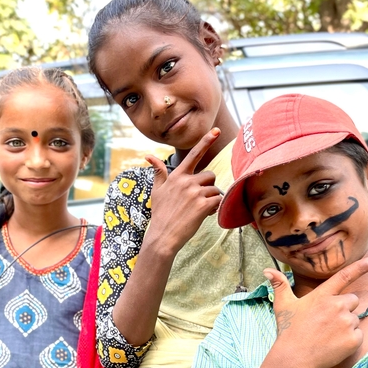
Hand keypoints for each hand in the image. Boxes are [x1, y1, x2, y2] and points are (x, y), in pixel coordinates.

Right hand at [144, 128, 222, 253]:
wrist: (163, 236)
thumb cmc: (160, 214)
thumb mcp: (156, 191)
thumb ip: (158, 172)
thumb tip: (149, 156)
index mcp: (176, 176)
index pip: (193, 155)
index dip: (206, 141)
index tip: (216, 131)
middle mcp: (186, 182)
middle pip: (210, 175)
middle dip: (208, 186)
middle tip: (199, 199)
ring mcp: (195, 193)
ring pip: (215, 190)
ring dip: (211, 200)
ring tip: (199, 210)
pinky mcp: (203, 206)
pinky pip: (218, 201)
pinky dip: (215, 208)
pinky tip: (204, 215)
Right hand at [264, 256, 367, 367]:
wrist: (294, 358)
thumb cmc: (288, 330)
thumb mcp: (282, 305)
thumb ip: (279, 284)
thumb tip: (267, 270)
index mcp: (322, 295)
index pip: (344, 276)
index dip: (360, 267)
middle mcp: (337, 305)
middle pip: (352, 300)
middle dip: (344, 308)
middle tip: (327, 321)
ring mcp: (346, 322)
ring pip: (355, 319)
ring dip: (346, 325)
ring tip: (327, 334)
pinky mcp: (353, 339)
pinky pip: (358, 335)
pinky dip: (350, 340)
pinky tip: (334, 344)